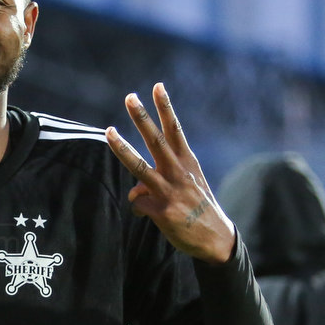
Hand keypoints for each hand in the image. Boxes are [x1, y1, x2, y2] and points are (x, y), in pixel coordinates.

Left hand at [106, 83, 235, 263]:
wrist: (215, 238)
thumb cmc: (198, 207)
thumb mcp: (188, 184)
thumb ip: (162, 177)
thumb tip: (136, 189)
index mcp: (187, 162)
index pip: (175, 129)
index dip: (165, 107)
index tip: (157, 86)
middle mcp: (178, 172)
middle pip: (156, 139)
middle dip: (142, 117)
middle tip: (130, 97)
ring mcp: (169, 191)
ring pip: (139, 166)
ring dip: (122, 148)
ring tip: (109, 132)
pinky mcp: (161, 211)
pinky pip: (137, 202)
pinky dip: (139, 207)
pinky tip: (150, 215)